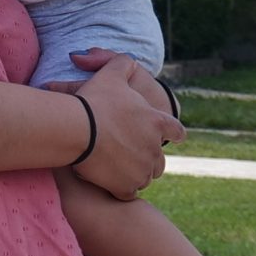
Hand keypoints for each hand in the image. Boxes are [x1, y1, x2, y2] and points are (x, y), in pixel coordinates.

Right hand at [48, 51, 181, 199]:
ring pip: (145, 177)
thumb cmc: (95, 101)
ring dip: (135, 174)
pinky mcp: (127, 187)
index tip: (172, 137)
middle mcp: (155, 149)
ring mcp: (142, 170)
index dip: (174, 133)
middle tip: (130, 154)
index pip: (177, 131)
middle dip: (149, 159)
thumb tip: (127, 62)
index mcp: (157, 123)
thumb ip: (123, 65)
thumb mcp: (111, 74)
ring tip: (117, 168)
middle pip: (160, 161)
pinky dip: (120, 188)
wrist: (78, 129)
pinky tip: (109, 181)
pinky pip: (129, 193)